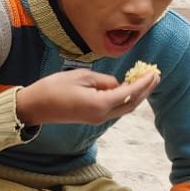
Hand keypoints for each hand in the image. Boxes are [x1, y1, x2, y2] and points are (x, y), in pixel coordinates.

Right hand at [14, 69, 159, 126]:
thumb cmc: (53, 88)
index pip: (129, 93)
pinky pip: (114, 108)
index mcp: (100, 104)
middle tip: (155, 76)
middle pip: (131, 104)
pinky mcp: (91, 117)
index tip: (153, 72)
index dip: (143, 83)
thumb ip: (103, 80)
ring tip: (145, 81)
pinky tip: (126, 88)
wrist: (34, 107)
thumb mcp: (80, 76)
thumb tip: (115, 84)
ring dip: (136, 95)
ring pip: (124, 108)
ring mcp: (97, 118)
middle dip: (145, 91)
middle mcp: (102, 115)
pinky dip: (124, 98)